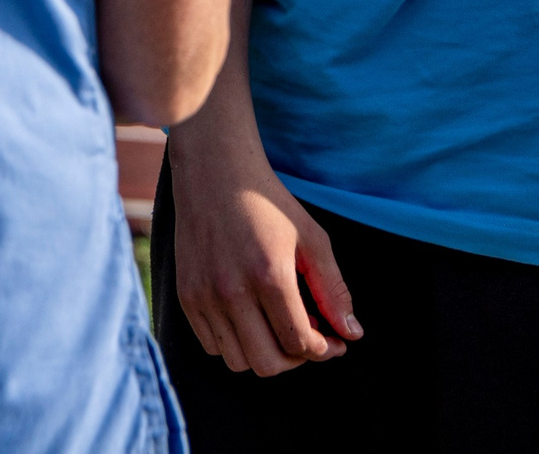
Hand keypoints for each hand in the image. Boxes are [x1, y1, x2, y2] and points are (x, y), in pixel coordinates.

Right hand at [170, 129, 361, 374]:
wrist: (215, 173)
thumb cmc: (269, 204)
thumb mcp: (311, 239)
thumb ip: (333, 290)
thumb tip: (352, 334)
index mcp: (269, 276)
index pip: (299, 342)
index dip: (323, 349)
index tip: (334, 341)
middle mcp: (232, 292)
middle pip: (268, 364)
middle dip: (296, 359)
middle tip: (309, 338)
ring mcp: (204, 297)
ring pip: (239, 361)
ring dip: (265, 354)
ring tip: (279, 327)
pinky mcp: (186, 296)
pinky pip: (213, 346)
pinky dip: (236, 344)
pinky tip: (252, 319)